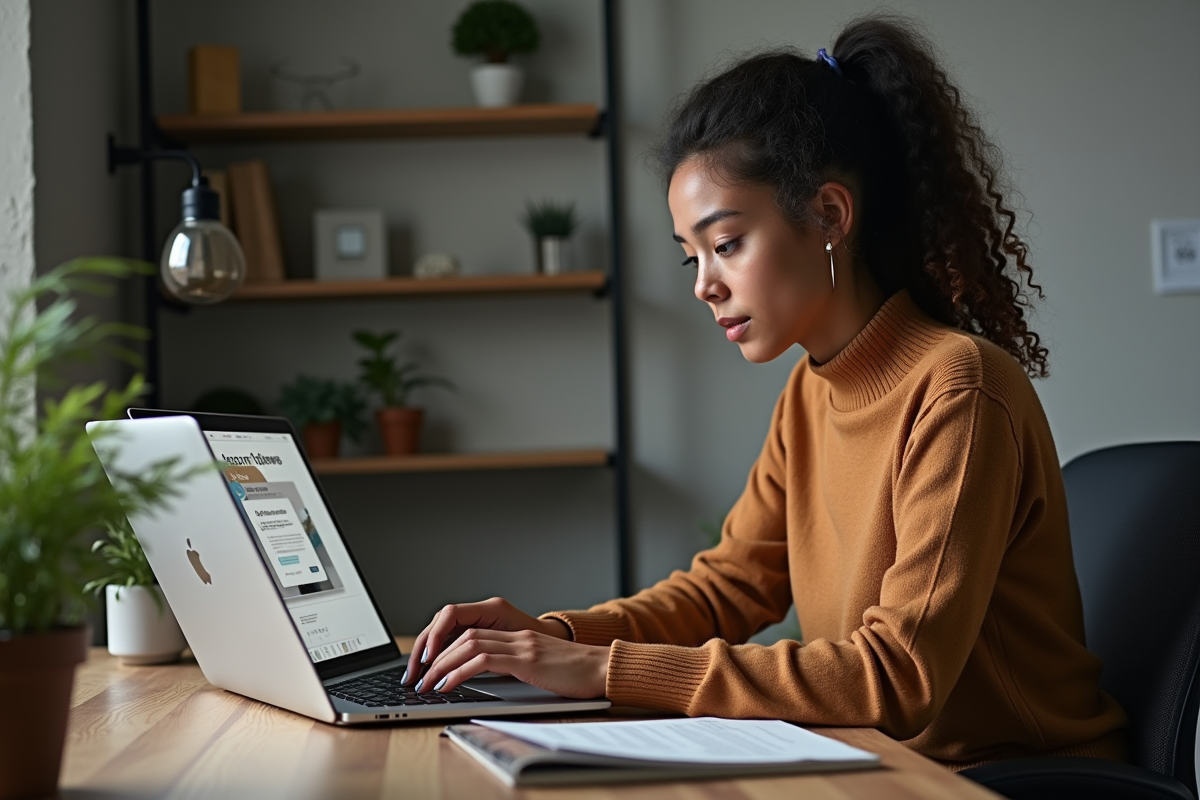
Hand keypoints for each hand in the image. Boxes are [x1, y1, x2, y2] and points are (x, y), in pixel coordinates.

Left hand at [403, 597, 570, 684]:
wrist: (604, 669)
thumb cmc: (578, 675)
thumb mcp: (542, 669)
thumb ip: (519, 667)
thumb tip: (492, 681)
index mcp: (519, 637)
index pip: (472, 633)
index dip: (447, 648)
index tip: (431, 667)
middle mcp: (516, 636)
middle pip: (464, 635)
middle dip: (436, 656)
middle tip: (420, 677)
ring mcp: (521, 645)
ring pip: (468, 644)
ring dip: (442, 664)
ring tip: (427, 684)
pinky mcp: (526, 659)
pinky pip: (483, 660)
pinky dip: (459, 672)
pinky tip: (447, 685)